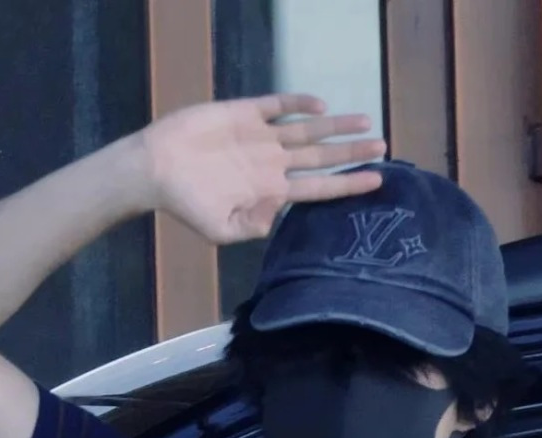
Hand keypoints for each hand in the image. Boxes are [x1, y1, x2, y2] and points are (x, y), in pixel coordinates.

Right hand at [139, 94, 385, 244]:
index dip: (349, 185)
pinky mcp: (245, 114)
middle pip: (322, 157)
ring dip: (337, 127)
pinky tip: (319, 106)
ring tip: (366, 122)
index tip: (377, 181)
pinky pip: (277, 106)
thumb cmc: (186, 205)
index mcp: (271, 192)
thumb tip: (277, 213)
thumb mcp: (220, 229)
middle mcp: (273, 164)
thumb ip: (252, 225)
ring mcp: (261, 138)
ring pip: (308, 130)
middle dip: (353, 153)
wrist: (156, 168)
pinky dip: (298, 104)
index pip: (319, 189)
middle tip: (385, 145)